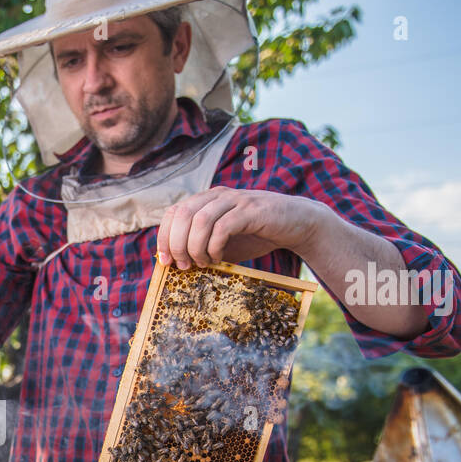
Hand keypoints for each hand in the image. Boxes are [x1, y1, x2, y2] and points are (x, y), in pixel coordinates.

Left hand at [156, 186, 328, 268]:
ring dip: (195, 247)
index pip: (173, 212)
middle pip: (183, 215)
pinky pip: (222, 227)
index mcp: (206, 201)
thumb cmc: (257, 235)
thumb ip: (201, 247)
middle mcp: (218, 196)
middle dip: (177, 244)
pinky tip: (219, 258)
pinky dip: (214, 246)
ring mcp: (235, 200)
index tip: (165, 261)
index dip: (164, 236)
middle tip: (183, 266)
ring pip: (200, 220)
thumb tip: (176, 264)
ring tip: (202, 263)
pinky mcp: (251, 210)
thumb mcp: (222, 243)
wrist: (296, 224)